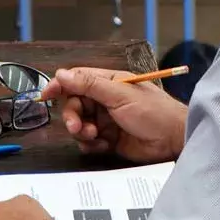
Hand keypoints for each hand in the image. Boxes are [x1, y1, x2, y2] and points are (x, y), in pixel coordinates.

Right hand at [42, 67, 187, 163]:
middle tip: (76, 127)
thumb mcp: (120, 95)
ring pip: (80, 124)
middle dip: (72, 116)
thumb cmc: (153, 112)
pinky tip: (102, 145)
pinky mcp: (110, 140)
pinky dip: (90, 144)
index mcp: (109, 83)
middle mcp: (105, 100)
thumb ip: (90, 85)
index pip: (77, 79)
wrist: (174, 140)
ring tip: (94, 136)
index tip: (45, 95)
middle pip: (75, 104)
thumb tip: (62, 73)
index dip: (60, 86)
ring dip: (81, 131)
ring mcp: (107, 120)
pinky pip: (89, 141)